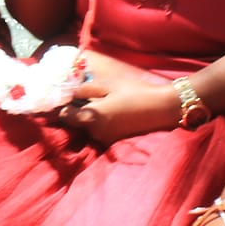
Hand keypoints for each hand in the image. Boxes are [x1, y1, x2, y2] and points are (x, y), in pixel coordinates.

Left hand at [56, 54, 173, 144]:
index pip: (64, 116)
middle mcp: (94, 132)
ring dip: (91, 115)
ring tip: (105, 101)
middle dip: (79, 109)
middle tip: (88, 95)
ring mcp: (105, 138)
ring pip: (89, 126)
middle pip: (76, 122)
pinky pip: (100, 129)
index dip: (63, 105)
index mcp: (90, 117)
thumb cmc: (134, 92)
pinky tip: (114, 110)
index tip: (67, 96)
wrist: (161, 108)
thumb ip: (85, 89)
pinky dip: (102, 121)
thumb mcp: (107, 84)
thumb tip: (70, 91)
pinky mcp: (114, 140)